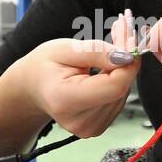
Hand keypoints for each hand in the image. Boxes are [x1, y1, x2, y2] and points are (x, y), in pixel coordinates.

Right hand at [11, 12, 139, 138]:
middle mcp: (79, 121)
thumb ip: (97, 52)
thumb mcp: (66, 48)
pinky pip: (118, 100)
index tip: (129, 40)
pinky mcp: (97, 128)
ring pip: (122, 94)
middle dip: (124, 60)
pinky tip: (103, 71)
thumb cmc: (45, 65)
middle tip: (119, 33)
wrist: (32, 87)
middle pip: (120, 89)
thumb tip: (128, 58)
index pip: (114, 87)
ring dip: (121, 70)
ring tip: (105, 53)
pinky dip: (116, 82)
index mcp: (66, 100)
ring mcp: (88, 128)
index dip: (128, 64)